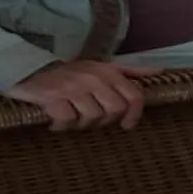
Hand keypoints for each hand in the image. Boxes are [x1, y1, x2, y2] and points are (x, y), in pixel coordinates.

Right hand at [6, 60, 154, 130]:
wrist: (32, 70)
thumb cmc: (72, 73)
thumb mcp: (103, 67)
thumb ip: (131, 71)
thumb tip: (159, 71)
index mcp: (109, 72)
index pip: (134, 96)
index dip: (134, 115)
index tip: (127, 125)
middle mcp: (94, 79)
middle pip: (114, 110)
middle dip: (104, 121)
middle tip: (91, 119)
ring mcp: (73, 88)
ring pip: (92, 118)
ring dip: (82, 124)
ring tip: (73, 117)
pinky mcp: (53, 98)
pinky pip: (68, 121)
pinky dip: (62, 126)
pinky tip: (56, 121)